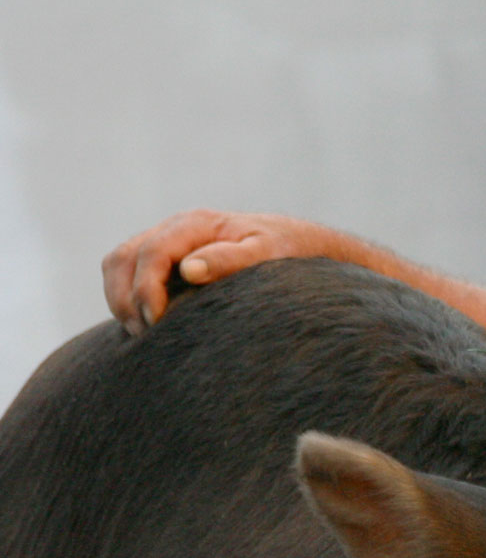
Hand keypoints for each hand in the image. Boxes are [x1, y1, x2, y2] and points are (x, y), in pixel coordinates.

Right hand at [103, 210, 336, 333]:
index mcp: (195, 224)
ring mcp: (165, 242)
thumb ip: (230, 259)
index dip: (146, 287)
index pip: (152, 252)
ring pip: (118, 264)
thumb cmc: (284, 249)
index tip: (155, 320)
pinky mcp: (164, 260)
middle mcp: (174, 229)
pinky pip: (128, 274)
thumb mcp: (266, 252)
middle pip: (124, 257)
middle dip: (125, 297)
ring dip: (120, 299)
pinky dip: (127, 298)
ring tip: (140, 332)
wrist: (295, 244)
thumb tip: (189, 270)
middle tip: (143, 333)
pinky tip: (144, 324)